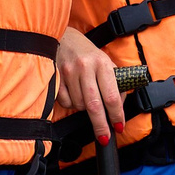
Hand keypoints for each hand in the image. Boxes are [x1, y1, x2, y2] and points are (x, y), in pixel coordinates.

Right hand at [53, 28, 127, 146]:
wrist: (64, 37)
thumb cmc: (88, 53)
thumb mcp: (106, 62)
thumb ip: (115, 82)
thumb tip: (119, 107)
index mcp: (102, 63)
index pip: (112, 96)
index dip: (116, 115)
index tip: (119, 127)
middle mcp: (85, 67)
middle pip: (94, 105)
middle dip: (101, 125)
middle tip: (105, 137)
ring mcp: (68, 72)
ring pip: (79, 105)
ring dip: (84, 109)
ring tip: (87, 98)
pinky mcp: (55, 77)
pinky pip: (66, 102)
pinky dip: (71, 104)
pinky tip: (74, 93)